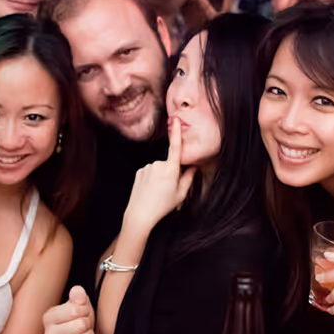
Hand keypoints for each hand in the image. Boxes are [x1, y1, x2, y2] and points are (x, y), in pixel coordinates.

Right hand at [43, 286, 94, 333]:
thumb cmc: (75, 322)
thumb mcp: (77, 305)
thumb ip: (78, 296)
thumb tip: (78, 291)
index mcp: (48, 317)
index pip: (75, 310)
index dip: (84, 310)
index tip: (82, 312)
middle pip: (81, 324)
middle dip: (88, 323)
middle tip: (84, 325)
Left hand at [124, 117, 194, 235]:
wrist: (140, 213)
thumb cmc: (163, 205)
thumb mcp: (181, 194)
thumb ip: (189, 178)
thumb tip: (193, 167)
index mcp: (170, 170)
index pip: (175, 147)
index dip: (176, 133)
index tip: (176, 119)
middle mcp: (158, 165)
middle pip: (169, 164)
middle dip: (171, 173)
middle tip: (169, 190)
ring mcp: (147, 167)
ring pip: (159, 168)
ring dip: (161, 176)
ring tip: (158, 192)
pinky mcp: (139, 171)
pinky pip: (150, 172)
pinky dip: (152, 178)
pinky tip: (150, 190)